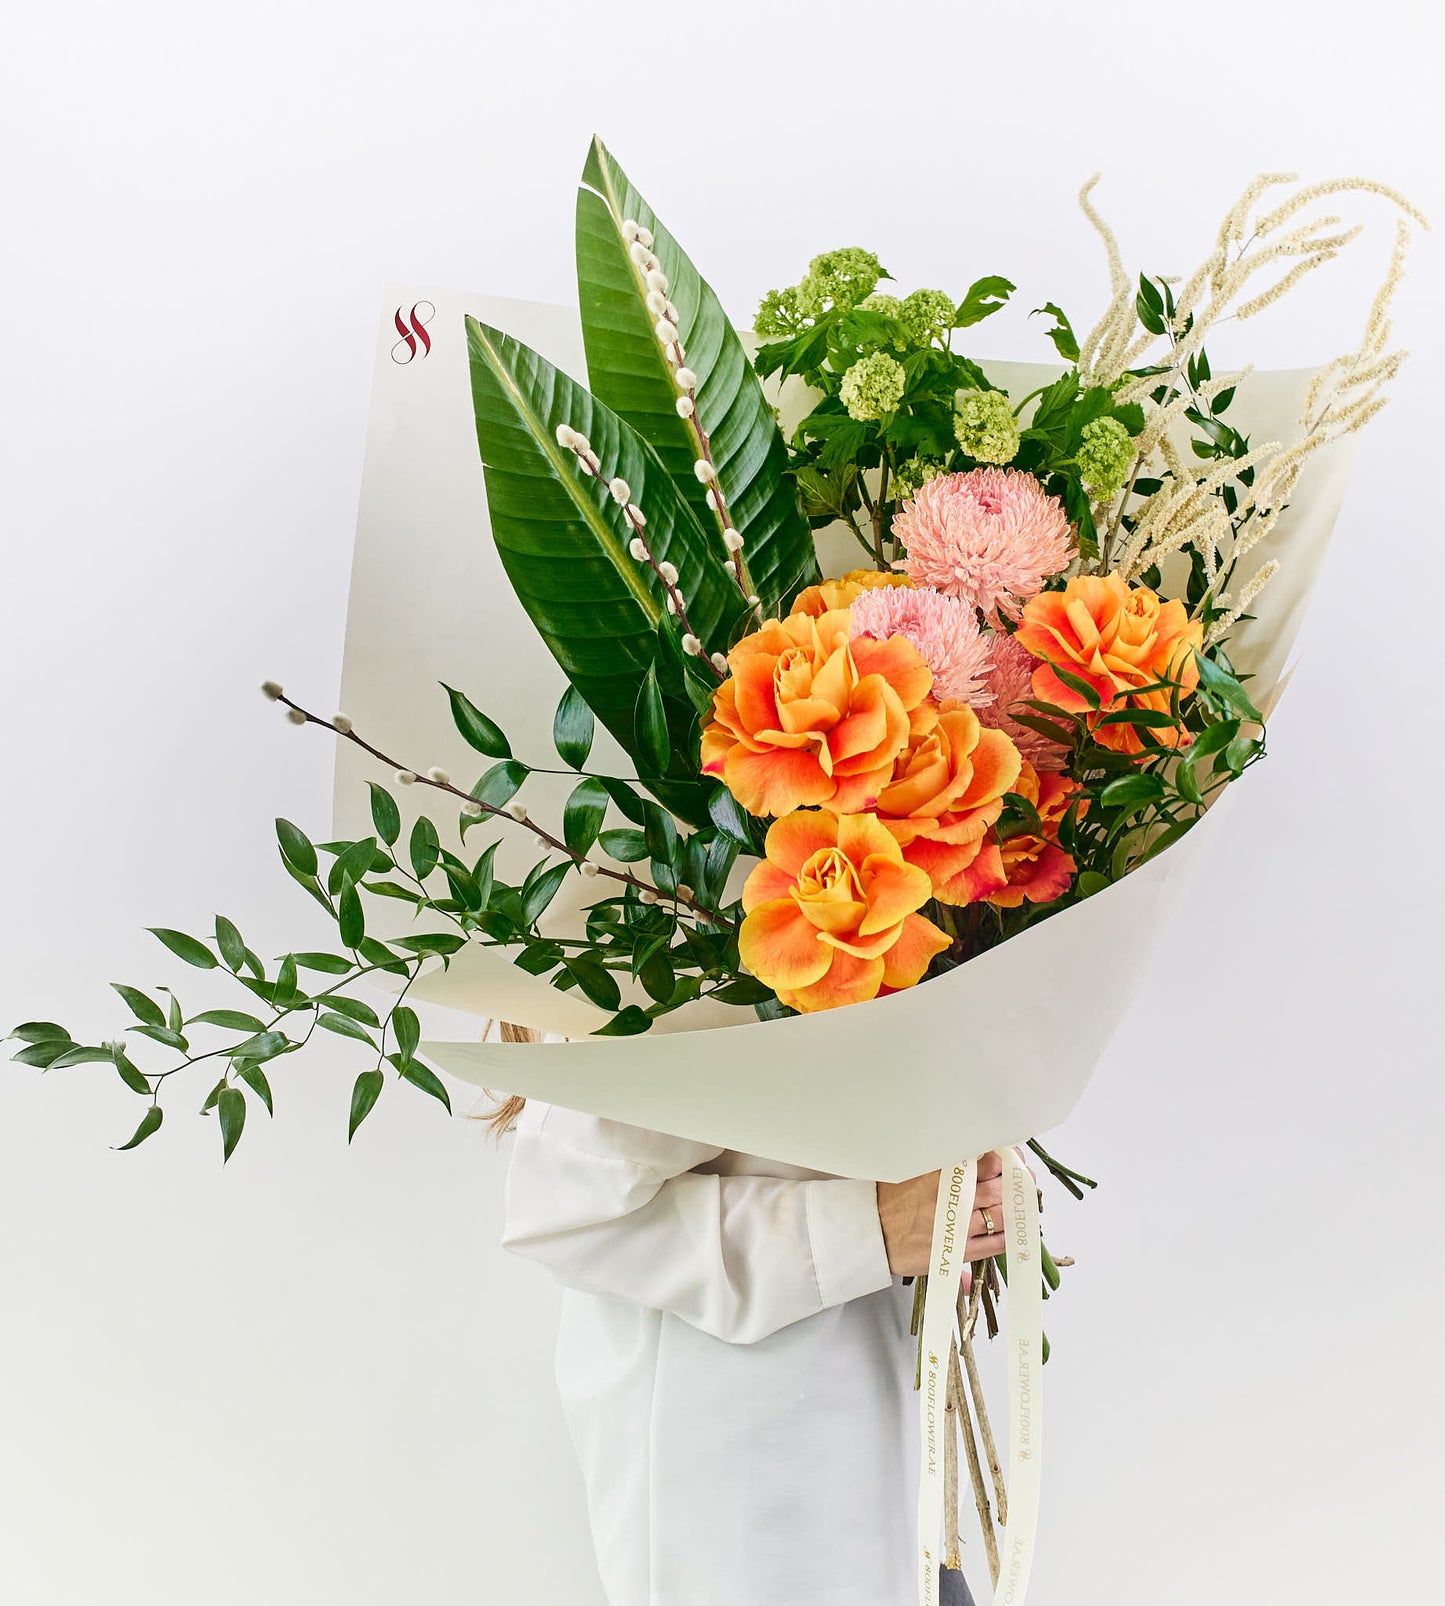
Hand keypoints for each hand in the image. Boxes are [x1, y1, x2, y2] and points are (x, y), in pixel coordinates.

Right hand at [876, 1152, 1026, 1277]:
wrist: (869, 1232)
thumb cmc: (889, 1200)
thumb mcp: (913, 1169)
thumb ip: (943, 1162)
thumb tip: (971, 1152)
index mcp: (943, 1172)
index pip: (989, 1158)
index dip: (1007, 1158)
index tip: (1012, 1157)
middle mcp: (954, 1195)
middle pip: (1001, 1186)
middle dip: (1018, 1182)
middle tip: (1025, 1179)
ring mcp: (959, 1224)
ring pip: (1003, 1213)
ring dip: (1018, 1208)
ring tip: (1022, 1203)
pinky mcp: (959, 1250)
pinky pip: (996, 1243)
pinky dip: (1010, 1236)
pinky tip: (1014, 1230)